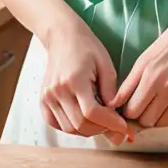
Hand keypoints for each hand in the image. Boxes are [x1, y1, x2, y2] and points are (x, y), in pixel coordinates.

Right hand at [41, 15, 133, 143]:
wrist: (62, 37)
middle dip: (101, 130)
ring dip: (88, 131)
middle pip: (80, 125)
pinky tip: (84, 120)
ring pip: (69, 129)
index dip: (110, 123)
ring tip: (101, 122)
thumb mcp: (105, 63)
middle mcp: (57, 91)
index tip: (124, 127)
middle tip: (115, 126)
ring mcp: (47, 97)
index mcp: (75, 79)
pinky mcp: (43, 101)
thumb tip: (115, 114)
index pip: (92, 112)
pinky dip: (72, 128)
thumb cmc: (87, 47)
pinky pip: (57, 124)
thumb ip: (111, 90)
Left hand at [108, 2, 167, 128]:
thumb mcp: (144, 59)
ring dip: (153, 118)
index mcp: (150, 75)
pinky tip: (166, 103)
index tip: (129, 106)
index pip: (131, 110)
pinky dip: (166, 115)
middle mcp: (165, 86)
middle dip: (139, 116)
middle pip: (144, 120)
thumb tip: (114, 104)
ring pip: (158, 123)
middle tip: (141, 106)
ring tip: (153, 105)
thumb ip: (129, 84)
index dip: (127, 111)